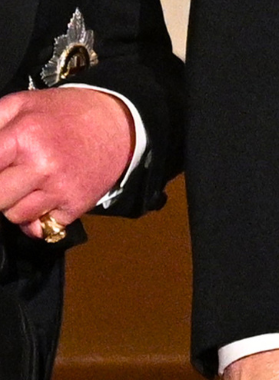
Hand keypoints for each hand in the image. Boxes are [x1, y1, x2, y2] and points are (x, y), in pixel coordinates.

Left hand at [0, 87, 133, 236]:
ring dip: (14, 205)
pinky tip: (43, 199)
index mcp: (23, 136)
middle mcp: (42, 166)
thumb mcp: (21, 104)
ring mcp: (61, 189)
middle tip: (7, 178)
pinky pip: (44, 226)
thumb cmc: (65, 112)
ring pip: (16, 215)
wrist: (119, 124)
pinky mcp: (77, 205)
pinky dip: (38, 219)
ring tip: (25, 187)